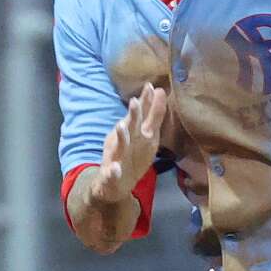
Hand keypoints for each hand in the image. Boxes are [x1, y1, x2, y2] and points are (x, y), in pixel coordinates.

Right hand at [90, 83, 166, 207]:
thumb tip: (158, 91)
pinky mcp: (111, 173)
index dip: (147, 102)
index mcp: (136, 132)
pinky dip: (113, 171)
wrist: (114, 183)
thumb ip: (150, 114)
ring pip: (119, 145)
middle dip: (133, 114)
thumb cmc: (131, 154)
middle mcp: (127, 141)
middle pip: (131, 126)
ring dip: (121, 136)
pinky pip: (112, 172)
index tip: (152, 87)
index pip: (142, 115)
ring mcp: (117, 156)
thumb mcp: (143, 133)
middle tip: (135, 101)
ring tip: (121, 126)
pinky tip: (115, 168)